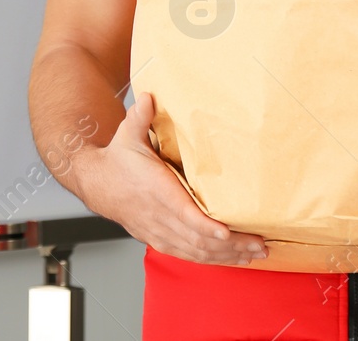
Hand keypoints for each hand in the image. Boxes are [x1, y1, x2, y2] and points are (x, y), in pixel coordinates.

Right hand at [81, 92, 267, 265]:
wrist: (96, 182)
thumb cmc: (118, 160)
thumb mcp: (127, 134)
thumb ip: (140, 117)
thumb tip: (149, 97)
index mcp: (156, 190)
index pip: (183, 213)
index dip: (205, 226)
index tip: (227, 232)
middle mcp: (158, 216)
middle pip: (198, 238)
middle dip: (232, 245)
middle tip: (260, 244)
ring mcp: (158, 231)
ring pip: (196, 251)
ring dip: (227, 256)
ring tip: (254, 254)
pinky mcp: (158, 239)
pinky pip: (188, 255)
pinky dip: (211, 260)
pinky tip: (230, 259)